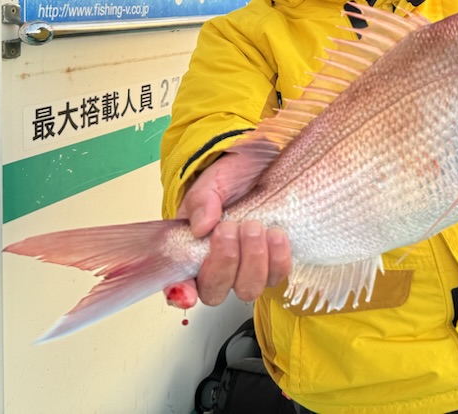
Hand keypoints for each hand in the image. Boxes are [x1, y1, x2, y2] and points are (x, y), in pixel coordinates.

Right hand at [163, 154, 291, 310]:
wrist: (265, 164)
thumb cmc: (233, 177)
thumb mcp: (211, 182)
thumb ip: (201, 202)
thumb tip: (200, 227)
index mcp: (191, 251)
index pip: (180, 286)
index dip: (181, 294)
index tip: (188, 292)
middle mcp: (218, 267)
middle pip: (215, 292)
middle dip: (223, 263)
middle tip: (229, 228)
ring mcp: (247, 269)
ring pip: (248, 289)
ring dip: (252, 259)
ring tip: (254, 226)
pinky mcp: (274, 264)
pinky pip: (277, 276)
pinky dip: (277, 258)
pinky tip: (276, 234)